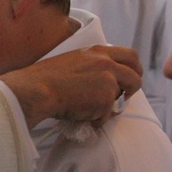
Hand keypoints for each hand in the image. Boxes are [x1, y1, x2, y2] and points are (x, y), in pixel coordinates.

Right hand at [0, 45, 141, 127]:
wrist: (36, 89)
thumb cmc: (44, 78)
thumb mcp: (71, 61)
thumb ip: (89, 65)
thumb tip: (98, 79)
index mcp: (97, 51)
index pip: (130, 55)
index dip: (133, 68)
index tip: (127, 78)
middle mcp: (106, 62)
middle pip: (136, 74)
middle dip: (134, 86)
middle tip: (124, 95)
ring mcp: (108, 80)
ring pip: (123, 97)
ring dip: (111, 106)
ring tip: (91, 110)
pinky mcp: (105, 99)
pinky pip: (107, 115)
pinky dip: (96, 119)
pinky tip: (80, 116)